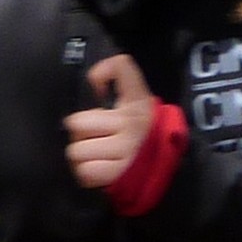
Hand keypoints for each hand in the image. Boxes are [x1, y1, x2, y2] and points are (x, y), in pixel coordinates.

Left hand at [66, 55, 160, 191]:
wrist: (165, 171)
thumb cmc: (143, 134)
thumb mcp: (136, 103)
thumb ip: (118, 81)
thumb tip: (94, 80)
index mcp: (139, 101)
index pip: (121, 67)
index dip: (101, 74)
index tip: (101, 89)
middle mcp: (133, 122)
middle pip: (76, 122)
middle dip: (82, 133)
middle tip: (98, 137)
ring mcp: (126, 149)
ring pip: (76, 151)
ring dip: (84, 157)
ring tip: (99, 156)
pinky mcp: (118, 174)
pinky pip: (84, 171)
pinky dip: (89, 174)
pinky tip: (102, 169)